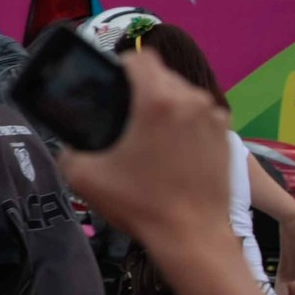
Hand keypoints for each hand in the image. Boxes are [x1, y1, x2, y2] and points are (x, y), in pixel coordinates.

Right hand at [58, 50, 234, 257]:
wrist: (192, 237)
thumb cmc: (140, 203)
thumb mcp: (82, 175)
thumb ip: (68, 147)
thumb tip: (71, 138)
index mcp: (157, 101)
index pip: (139, 57)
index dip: (120, 67)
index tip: (111, 89)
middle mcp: (191, 101)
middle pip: (161, 74)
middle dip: (142, 88)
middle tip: (125, 118)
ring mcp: (214, 119)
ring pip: (182, 94)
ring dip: (165, 105)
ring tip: (150, 136)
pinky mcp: (227, 137)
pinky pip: (199, 115)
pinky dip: (185, 124)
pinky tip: (173, 152)